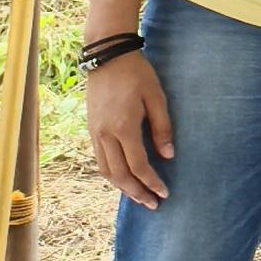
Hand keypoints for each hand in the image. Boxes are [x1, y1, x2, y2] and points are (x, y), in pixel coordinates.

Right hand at [88, 50, 172, 207]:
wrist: (106, 56)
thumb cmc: (136, 74)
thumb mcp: (156, 97)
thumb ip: (163, 128)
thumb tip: (169, 156)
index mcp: (123, 127)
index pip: (138, 166)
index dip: (152, 182)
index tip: (164, 193)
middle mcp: (105, 135)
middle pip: (119, 175)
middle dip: (137, 192)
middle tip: (153, 204)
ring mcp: (95, 133)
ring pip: (106, 171)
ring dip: (122, 187)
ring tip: (139, 196)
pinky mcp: (92, 129)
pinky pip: (100, 159)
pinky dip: (112, 173)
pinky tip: (124, 177)